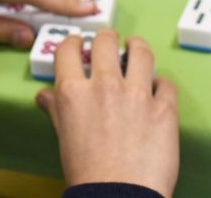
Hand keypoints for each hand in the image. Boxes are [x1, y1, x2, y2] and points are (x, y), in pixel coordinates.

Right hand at [36, 31, 178, 196]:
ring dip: (137, 47)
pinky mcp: (165, 109)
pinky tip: (157, 88)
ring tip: (136, 48)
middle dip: (106, 38)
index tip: (78, 42)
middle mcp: (104, 85)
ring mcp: (137, 95)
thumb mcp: (63, 136)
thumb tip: (44, 96)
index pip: (68, 49)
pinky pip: (166, 83)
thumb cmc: (87, 173)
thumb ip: (56, 109)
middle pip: (105, 41)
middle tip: (109, 42)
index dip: (73, 42)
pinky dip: (161, 83)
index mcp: (73, 92)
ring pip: (141, 51)